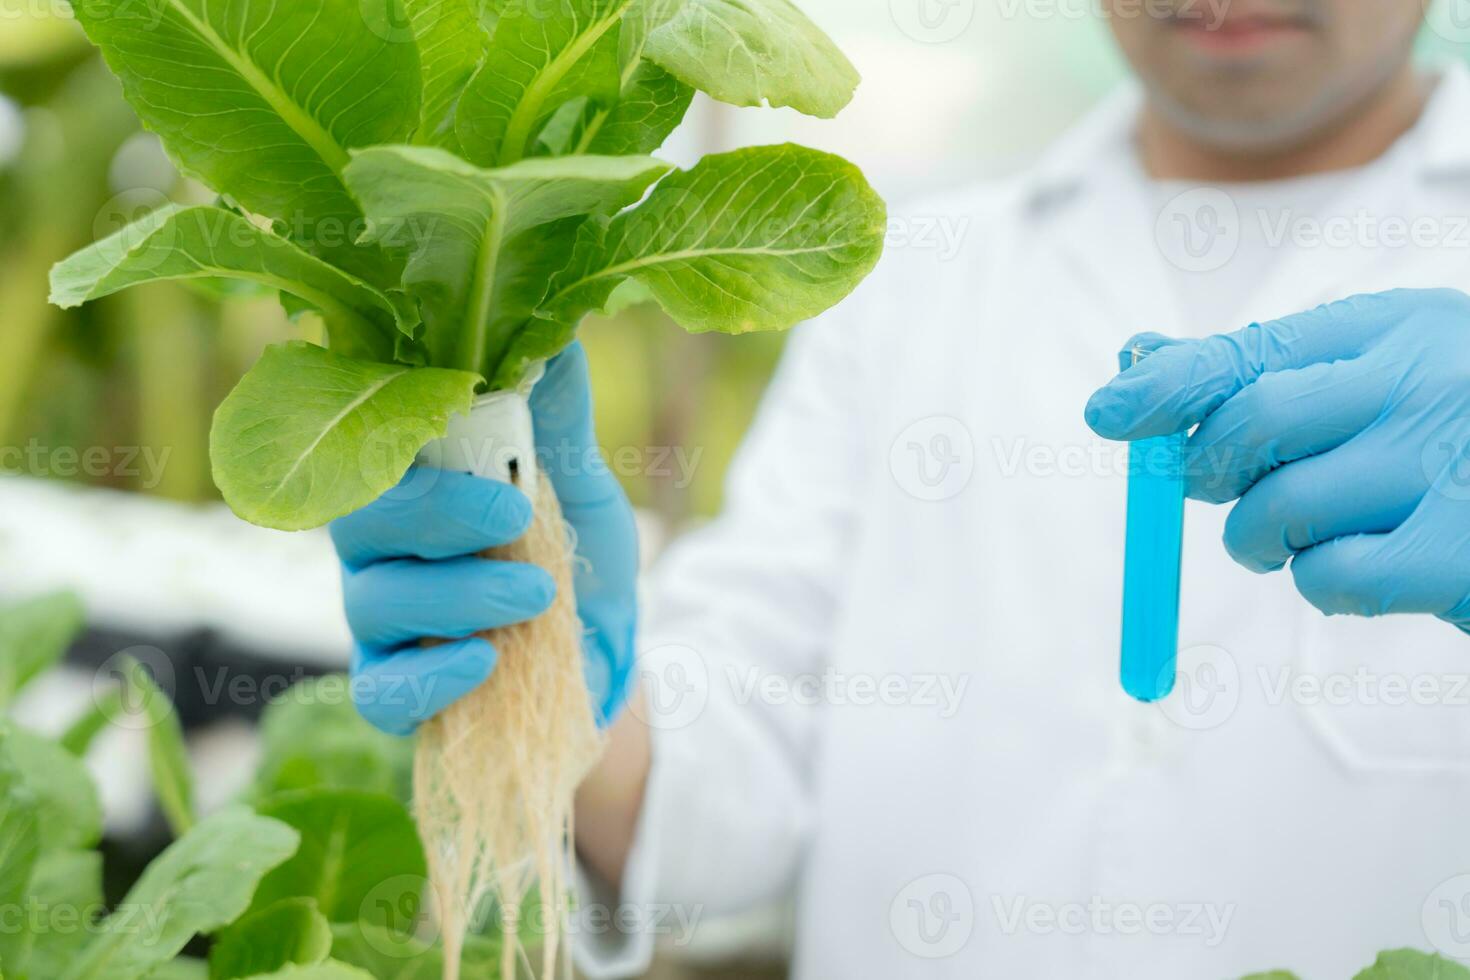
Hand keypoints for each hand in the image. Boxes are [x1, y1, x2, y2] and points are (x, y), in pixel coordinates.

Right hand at [331, 342, 639, 734]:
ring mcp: (379, 623)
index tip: (478, 420)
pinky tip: (485, 660)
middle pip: (355, 520)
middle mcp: (379, 548)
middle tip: (515, 516)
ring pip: (373, 602)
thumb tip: (558, 334)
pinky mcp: (396, 691)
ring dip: (456, 595)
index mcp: (410, 483)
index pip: (366, 445)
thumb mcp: (581, 484)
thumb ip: (557, 419)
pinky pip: (381, 691)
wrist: (606, 657)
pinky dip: (430, 678)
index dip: (398, 429)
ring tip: (538, 595)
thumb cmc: (577, 557)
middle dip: (433, 514)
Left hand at [1085, 288, 1469, 632]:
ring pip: (1278, 511)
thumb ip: (1267, 368)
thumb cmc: (1457, 425)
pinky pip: (1331, 579)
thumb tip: (1137, 361)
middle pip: (1251, 423)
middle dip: (1208, 465)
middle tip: (1213, 483)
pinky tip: (1367, 564)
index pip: (1253, 351)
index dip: (1171, 384)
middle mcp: (1421, 386)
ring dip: (1264, 535)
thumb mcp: (1379, 367)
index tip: (1109, 411)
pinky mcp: (1460, 553)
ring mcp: (1444, 467)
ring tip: (1310, 527)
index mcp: (1393, 330)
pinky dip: (1322, 582)